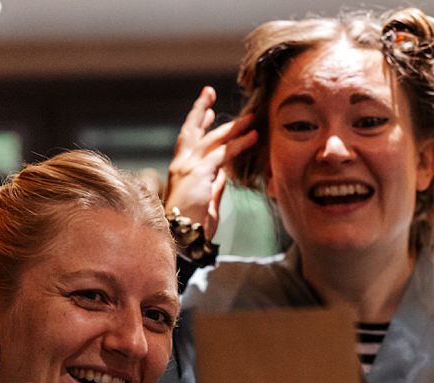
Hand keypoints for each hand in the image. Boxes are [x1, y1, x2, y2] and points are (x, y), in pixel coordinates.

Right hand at [165, 86, 257, 239]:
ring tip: (250, 118)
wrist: (181, 239)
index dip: (197, 124)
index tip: (206, 111)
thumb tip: (224, 175)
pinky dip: (239, 145)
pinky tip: (253, 137)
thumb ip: (214, 186)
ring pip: (212, 140)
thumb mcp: (206, 202)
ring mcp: (188, 168)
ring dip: (233, 128)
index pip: (188, 142)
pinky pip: (223, 154)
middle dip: (201, 110)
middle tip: (209, 92)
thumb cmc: (192, 226)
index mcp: (180, 171)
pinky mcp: (199, 174)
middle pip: (192, 131)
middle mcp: (181, 165)